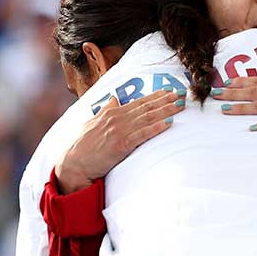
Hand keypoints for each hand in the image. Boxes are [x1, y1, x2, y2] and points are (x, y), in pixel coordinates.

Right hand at [54, 88, 185, 192]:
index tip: (170, 91)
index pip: (139, 101)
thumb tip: (114, 98)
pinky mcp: (121, 145)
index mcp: (112, 112)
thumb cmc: (82, 146)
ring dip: (166, 110)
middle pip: (147, 107)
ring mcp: (119, 130)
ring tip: (180, 105)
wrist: (73, 165)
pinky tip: (168, 123)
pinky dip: (155, 127)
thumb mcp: (93, 123)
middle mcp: (117, 118)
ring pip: (147, 117)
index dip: (156, 96)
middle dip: (166, 100)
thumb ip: (105, 110)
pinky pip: (142, 134)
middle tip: (183, 94)